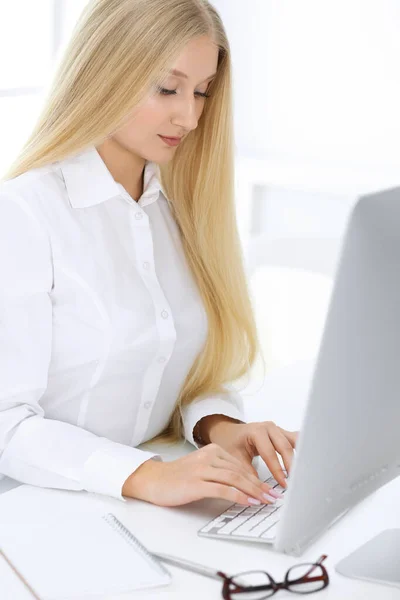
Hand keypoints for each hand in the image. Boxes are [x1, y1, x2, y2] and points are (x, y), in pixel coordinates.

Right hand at [122, 444, 282, 506]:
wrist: (153, 481)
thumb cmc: (178, 478)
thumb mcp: (202, 469)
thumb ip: (221, 473)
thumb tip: (246, 487)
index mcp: (212, 450)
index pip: (241, 465)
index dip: (258, 478)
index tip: (271, 489)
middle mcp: (209, 457)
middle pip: (241, 472)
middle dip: (260, 485)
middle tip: (274, 496)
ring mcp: (202, 469)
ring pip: (235, 479)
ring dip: (254, 491)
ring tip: (266, 500)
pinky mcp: (196, 483)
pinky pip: (222, 489)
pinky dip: (238, 496)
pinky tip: (248, 502)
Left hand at [203, 416, 298, 487]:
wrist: (231, 432)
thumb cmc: (232, 443)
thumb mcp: (235, 458)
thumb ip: (248, 474)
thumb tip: (261, 491)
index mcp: (256, 431)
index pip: (270, 453)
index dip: (277, 470)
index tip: (284, 484)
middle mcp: (269, 428)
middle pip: (285, 447)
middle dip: (292, 465)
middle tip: (296, 482)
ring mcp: (278, 429)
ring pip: (294, 442)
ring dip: (299, 457)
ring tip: (304, 473)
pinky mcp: (283, 434)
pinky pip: (295, 440)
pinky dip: (301, 450)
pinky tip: (308, 461)